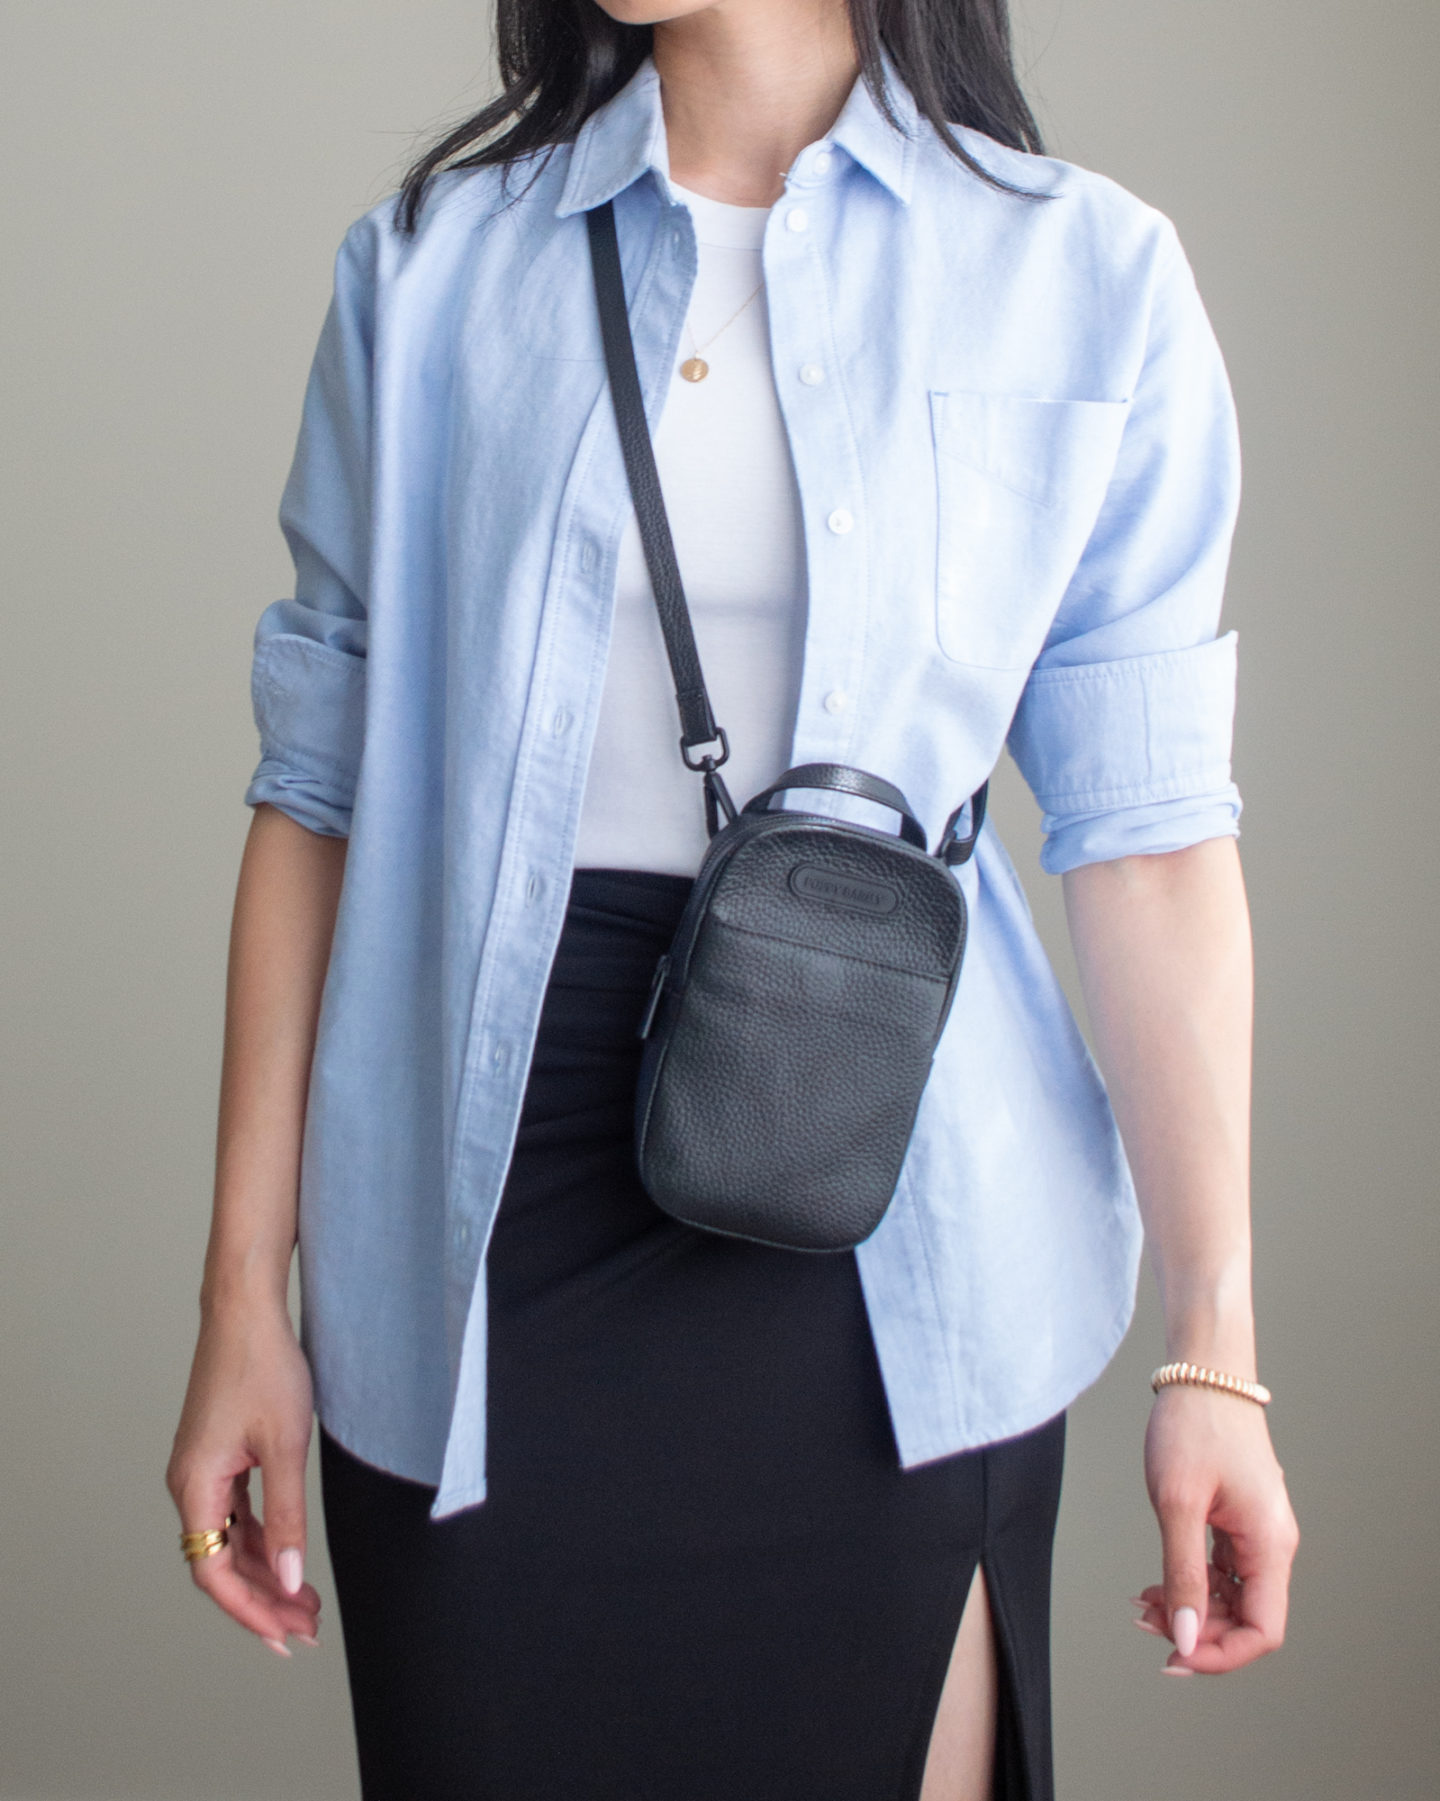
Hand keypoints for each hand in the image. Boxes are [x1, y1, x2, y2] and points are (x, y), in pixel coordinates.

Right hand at [166, 1299, 321, 1654]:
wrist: (246, 1311)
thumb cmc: (265, 1366)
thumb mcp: (286, 1444)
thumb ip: (288, 1514)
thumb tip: (292, 1577)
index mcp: (196, 1485)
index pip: (213, 1571)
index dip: (250, 1610)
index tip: (285, 1636)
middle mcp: (190, 1483)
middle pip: (222, 1562)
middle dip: (264, 1599)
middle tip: (308, 1628)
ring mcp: (203, 1470)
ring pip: (230, 1540)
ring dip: (266, 1571)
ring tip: (306, 1603)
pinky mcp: (219, 1455)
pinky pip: (236, 1514)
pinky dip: (263, 1538)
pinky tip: (288, 1555)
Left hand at [1133, 1385, 1298, 1672]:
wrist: (1203, 1372)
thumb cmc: (1192, 1427)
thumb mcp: (1178, 1503)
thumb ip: (1183, 1574)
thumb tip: (1188, 1640)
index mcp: (1270, 1544)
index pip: (1263, 1632)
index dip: (1221, 1655)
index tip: (1174, 1654)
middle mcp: (1272, 1544)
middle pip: (1245, 1619)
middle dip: (1197, 1631)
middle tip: (1143, 1621)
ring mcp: (1256, 1532)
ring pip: (1231, 1597)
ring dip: (1190, 1609)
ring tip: (1142, 1603)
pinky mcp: (1238, 1520)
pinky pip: (1221, 1570)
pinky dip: (1190, 1582)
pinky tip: (1154, 1584)